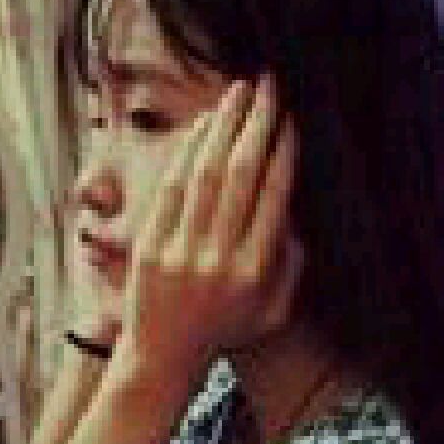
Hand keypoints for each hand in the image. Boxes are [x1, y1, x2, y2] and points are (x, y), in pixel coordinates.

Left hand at [110, 72, 303, 376]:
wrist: (163, 356)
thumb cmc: (223, 331)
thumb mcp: (273, 312)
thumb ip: (290, 267)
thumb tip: (293, 215)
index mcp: (254, 271)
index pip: (273, 196)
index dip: (283, 151)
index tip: (290, 119)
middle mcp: (219, 257)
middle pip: (242, 175)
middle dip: (257, 124)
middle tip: (268, 87)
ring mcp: (180, 250)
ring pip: (206, 174)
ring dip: (222, 127)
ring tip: (237, 93)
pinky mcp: (150, 245)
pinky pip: (171, 189)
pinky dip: (187, 153)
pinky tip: (202, 126)